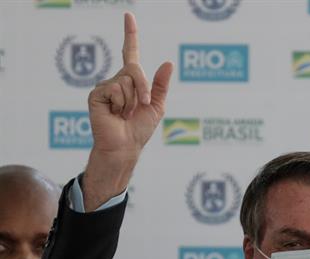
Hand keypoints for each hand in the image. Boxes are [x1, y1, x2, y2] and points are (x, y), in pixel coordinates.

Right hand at [82, 12, 172, 210]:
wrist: (126, 146)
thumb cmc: (140, 129)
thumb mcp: (156, 106)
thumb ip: (161, 85)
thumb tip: (168, 62)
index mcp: (132, 81)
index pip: (130, 53)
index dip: (130, 35)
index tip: (129, 15)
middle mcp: (117, 80)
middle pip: (134, 69)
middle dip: (143, 88)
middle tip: (142, 105)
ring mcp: (105, 86)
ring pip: (126, 81)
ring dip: (132, 100)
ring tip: (124, 114)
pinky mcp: (96, 94)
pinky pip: (115, 89)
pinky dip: (121, 104)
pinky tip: (115, 114)